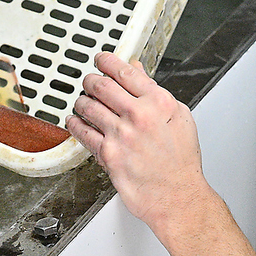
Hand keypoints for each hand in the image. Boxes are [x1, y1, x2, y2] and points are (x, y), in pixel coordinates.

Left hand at [67, 52, 208, 234]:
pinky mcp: (108, 155)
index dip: (107, 61)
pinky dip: (75, 124)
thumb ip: (155, 92)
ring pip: (88, 106)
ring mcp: (121, 135)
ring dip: (81, 101)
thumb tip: (137, 71)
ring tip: (82, 101)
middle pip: (101, 85)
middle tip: (89, 80)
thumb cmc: (180, 160)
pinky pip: (82, 133)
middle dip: (91, 79)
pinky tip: (75, 121)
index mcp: (158, 102)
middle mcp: (139, 115)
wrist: (178, 196)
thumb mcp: (178, 117)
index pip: (125, 71)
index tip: (101, 59)